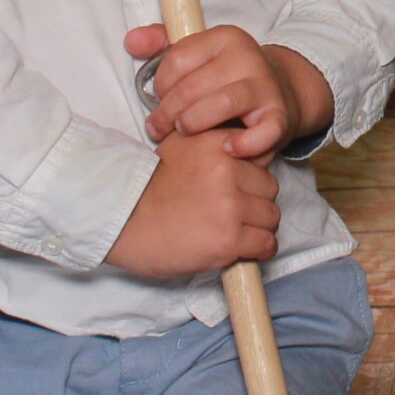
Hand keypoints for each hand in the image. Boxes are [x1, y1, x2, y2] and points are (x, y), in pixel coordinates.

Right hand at [104, 129, 278, 280]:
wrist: (123, 222)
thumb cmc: (148, 189)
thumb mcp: (180, 146)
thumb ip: (213, 144)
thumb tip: (242, 148)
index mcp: (218, 145)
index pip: (261, 160)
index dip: (250, 178)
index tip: (239, 190)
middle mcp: (228, 172)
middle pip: (270, 190)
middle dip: (255, 204)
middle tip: (234, 215)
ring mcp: (230, 207)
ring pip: (271, 218)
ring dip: (258, 228)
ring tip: (235, 232)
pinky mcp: (228, 240)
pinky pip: (265, 244)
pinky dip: (258, 250)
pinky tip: (241, 249)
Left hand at [127, 24, 335, 161]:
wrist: (281, 90)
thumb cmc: (227, 76)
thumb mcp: (199, 54)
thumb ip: (161, 45)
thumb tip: (131, 41)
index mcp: (224, 38)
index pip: (177, 59)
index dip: (160, 85)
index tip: (160, 99)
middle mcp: (247, 56)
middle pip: (193, 86)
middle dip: (168, 113)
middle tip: (159, 129)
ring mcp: (265, 86)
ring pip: (222, 103)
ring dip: (194, 124)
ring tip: (185, 134)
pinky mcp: (280, 116)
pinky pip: (262, 132)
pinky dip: (243, 144)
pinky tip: (227, 147)